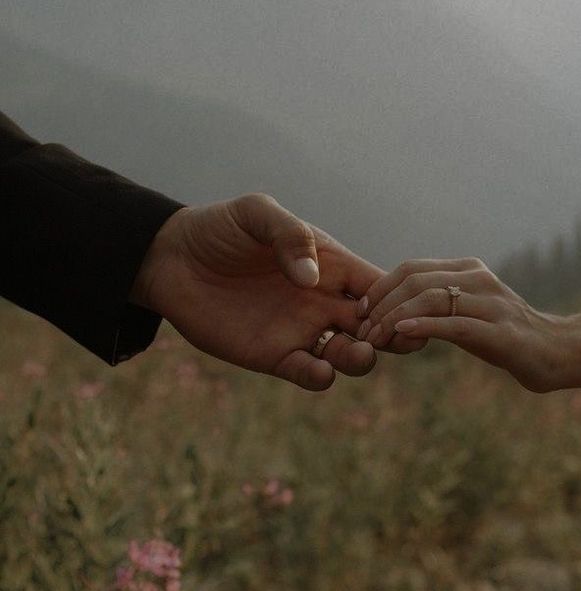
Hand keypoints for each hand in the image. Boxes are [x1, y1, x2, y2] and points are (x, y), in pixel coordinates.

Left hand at [130, 193, 416, 390]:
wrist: (171, 259)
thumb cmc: (219, 228)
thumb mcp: (255, 214)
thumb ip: (288, 234)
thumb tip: (313, 277)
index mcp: (331, 264)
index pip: (378, 285)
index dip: (395, 299)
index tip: (398, 307)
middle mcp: (323, 301)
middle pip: (374, 325)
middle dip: (392, 336)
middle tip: (391, 339)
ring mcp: (301, 330)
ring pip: (348, 354)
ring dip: (361, 359)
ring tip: (357, 354)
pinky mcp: (273, 355)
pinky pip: (308, 372)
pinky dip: (320, 377)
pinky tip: (319, 370)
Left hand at [356, 257, 566, 391]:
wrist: (559, 352)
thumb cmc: (507, 336)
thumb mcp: (469, 313)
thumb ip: (438, 306)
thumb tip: (394, 312)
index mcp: (469, 269)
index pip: (411, 269)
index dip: (380, 289)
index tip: (360, 313)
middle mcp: (479, 279)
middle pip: (416, 281)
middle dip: (382, 306)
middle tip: (362, 332)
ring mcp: (492, 304)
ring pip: (431, 299)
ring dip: (395, 319)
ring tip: (376, 339)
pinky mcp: (501, 332)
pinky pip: (456, 324)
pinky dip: (425, 326)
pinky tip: (403, 334)